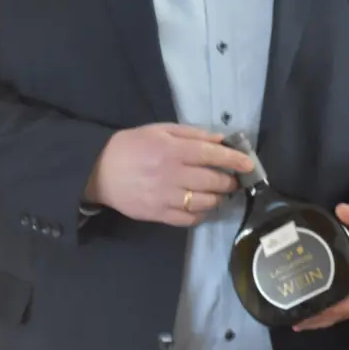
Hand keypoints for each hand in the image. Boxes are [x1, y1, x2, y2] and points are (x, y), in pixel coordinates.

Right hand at [83, 123, 253, 226]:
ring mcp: (165, 198)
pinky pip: (188, 220)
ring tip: (219, 193)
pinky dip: (201, 215)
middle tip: (234, 180)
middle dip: (230, 182)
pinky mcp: (158, 215)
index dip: (235, 160)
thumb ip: (193, 134)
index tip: (249, 164)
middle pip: (213, 182)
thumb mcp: (162, 130)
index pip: (213, 156)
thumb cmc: (133, 145)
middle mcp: (172, 175)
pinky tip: (203, 207)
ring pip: (205, 203)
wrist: (99, 170)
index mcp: (174, 151)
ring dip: (218, 199)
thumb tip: (221, 140)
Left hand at [293, 204, 348, 330]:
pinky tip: (303, 317)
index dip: (345, 306)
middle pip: (348, 310)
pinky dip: (322, 315)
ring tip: (297, 322)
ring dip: (322, 320)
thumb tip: (341, 210)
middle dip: (326, 317)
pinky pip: (337, 308)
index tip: (324, 309)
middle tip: (301, 320)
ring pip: (341, 313)